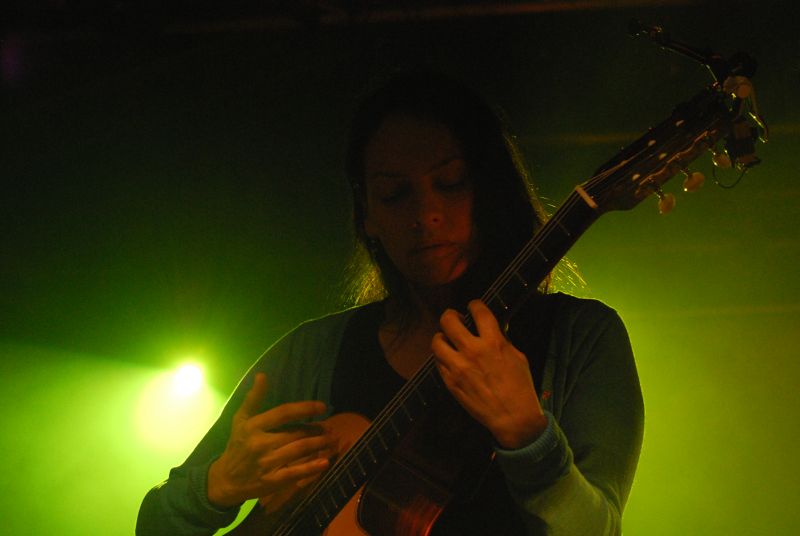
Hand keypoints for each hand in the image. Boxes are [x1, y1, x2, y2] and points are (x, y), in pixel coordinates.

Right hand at [207, 373, 337, 507]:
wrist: (225, 480)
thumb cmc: (237, 445)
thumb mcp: (241, 420)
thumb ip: (253, 399)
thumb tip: (262, 375)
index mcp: (253, 426)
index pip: (283, 413)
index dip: (304, 408)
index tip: (322, 406)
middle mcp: (260, 443)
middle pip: (295, 432)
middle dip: (316, 429)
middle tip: (330, 427)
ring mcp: (266, 463)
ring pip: (299, 450)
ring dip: (319, 444)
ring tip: (332, 439)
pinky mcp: (271, 481)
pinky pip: (295, 472)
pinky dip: (311, 468)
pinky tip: (325, 462)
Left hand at [431, 299, 546, 449]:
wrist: (512, 417)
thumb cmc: (520, 387)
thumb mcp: (517, 357)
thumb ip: (501, 340)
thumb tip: (490, 328)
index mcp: (493, 342)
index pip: (478, 310)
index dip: (474, 304)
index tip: (472, 307)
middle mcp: (472, 351)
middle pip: (448, 321)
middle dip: (450, 315)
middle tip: (454, 319)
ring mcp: (458, 367)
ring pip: (436, 341)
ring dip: (441, 337)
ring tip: (447, 339)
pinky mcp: (450, 382)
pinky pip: (438, 362)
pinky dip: (442, 357)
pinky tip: (449, 358)